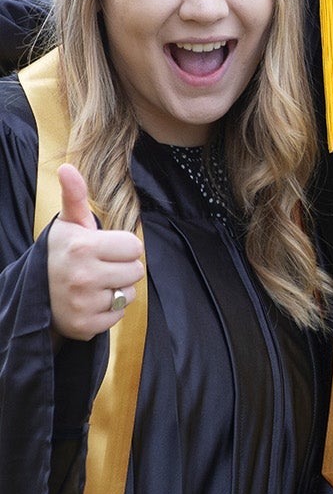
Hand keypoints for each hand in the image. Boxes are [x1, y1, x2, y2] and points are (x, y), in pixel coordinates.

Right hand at [47, 163, 143, 340]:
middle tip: (97, 268)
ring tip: (92, 285)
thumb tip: (67, 167)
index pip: (135, 247)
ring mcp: (83, 303)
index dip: (122, 247)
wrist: (34, 294)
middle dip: (121, 268)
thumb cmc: (61, 253)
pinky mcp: (85, 325)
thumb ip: (75, 196)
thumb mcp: (68, 224)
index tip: (101, 249)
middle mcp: (83, 275)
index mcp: (83, 247)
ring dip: (116, 290)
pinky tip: (88, 303)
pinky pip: (118, 317)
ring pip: (129, 294)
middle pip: (137, 271)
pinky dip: (107, 312)